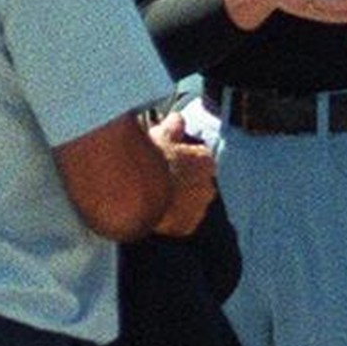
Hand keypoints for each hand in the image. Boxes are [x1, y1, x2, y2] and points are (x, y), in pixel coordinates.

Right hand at [148, 113, 216, 236]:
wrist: (138, 191)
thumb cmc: (149, 158)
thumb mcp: (160, 135)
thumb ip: (172, 126)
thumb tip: (177, 119)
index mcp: (205, 161)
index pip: (199, 161)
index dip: (182, 162)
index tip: (168, 163)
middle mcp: (208, 185)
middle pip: (197, 184)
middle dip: (183, 183)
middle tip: (160, 182)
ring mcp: (198, 208)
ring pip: (190, 205)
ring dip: (178, 203)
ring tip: (155, 199)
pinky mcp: (187, 226)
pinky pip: (181, 223)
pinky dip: (171, 220)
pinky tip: (155, 213)